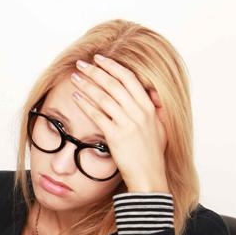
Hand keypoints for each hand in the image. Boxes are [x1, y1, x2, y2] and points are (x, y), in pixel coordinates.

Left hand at [70, 54, 168, 192]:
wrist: (149, 176)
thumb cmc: (152, 153)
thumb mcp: (160, 126)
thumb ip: (155, 107)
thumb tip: (151, 91)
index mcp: (149, 107)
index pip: (129, 79)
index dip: (113, 66)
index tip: (100, 58)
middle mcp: (139, 113)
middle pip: (113, 84)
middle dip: (95, 71)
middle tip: (81, 63)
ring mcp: (127, 124)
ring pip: (103, 97)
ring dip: (87, 85)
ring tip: (75, 77)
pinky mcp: (115, 136)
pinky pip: (97, 115)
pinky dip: (86, 104)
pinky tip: (76, 97)